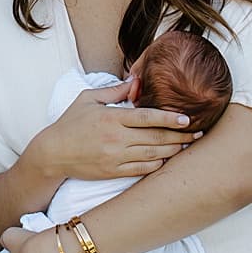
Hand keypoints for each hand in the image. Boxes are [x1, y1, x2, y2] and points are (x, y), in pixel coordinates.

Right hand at [43, 78, 191, 185]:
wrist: (52, 154)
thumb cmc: (70, 123)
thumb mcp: (88, 99)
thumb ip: (114, 90)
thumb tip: (135, 80)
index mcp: (112, 118)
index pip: (148, 117)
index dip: (170, 118)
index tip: (187, 118)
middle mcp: (116, 139)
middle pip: (156, 137)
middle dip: (181, 136)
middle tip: (198, 133)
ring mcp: (115, 158)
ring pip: (153, 155)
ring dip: (173, 151)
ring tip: (187, 146)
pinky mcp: (113, 172)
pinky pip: (142, 170)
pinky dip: (157, 165)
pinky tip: (166, 159)